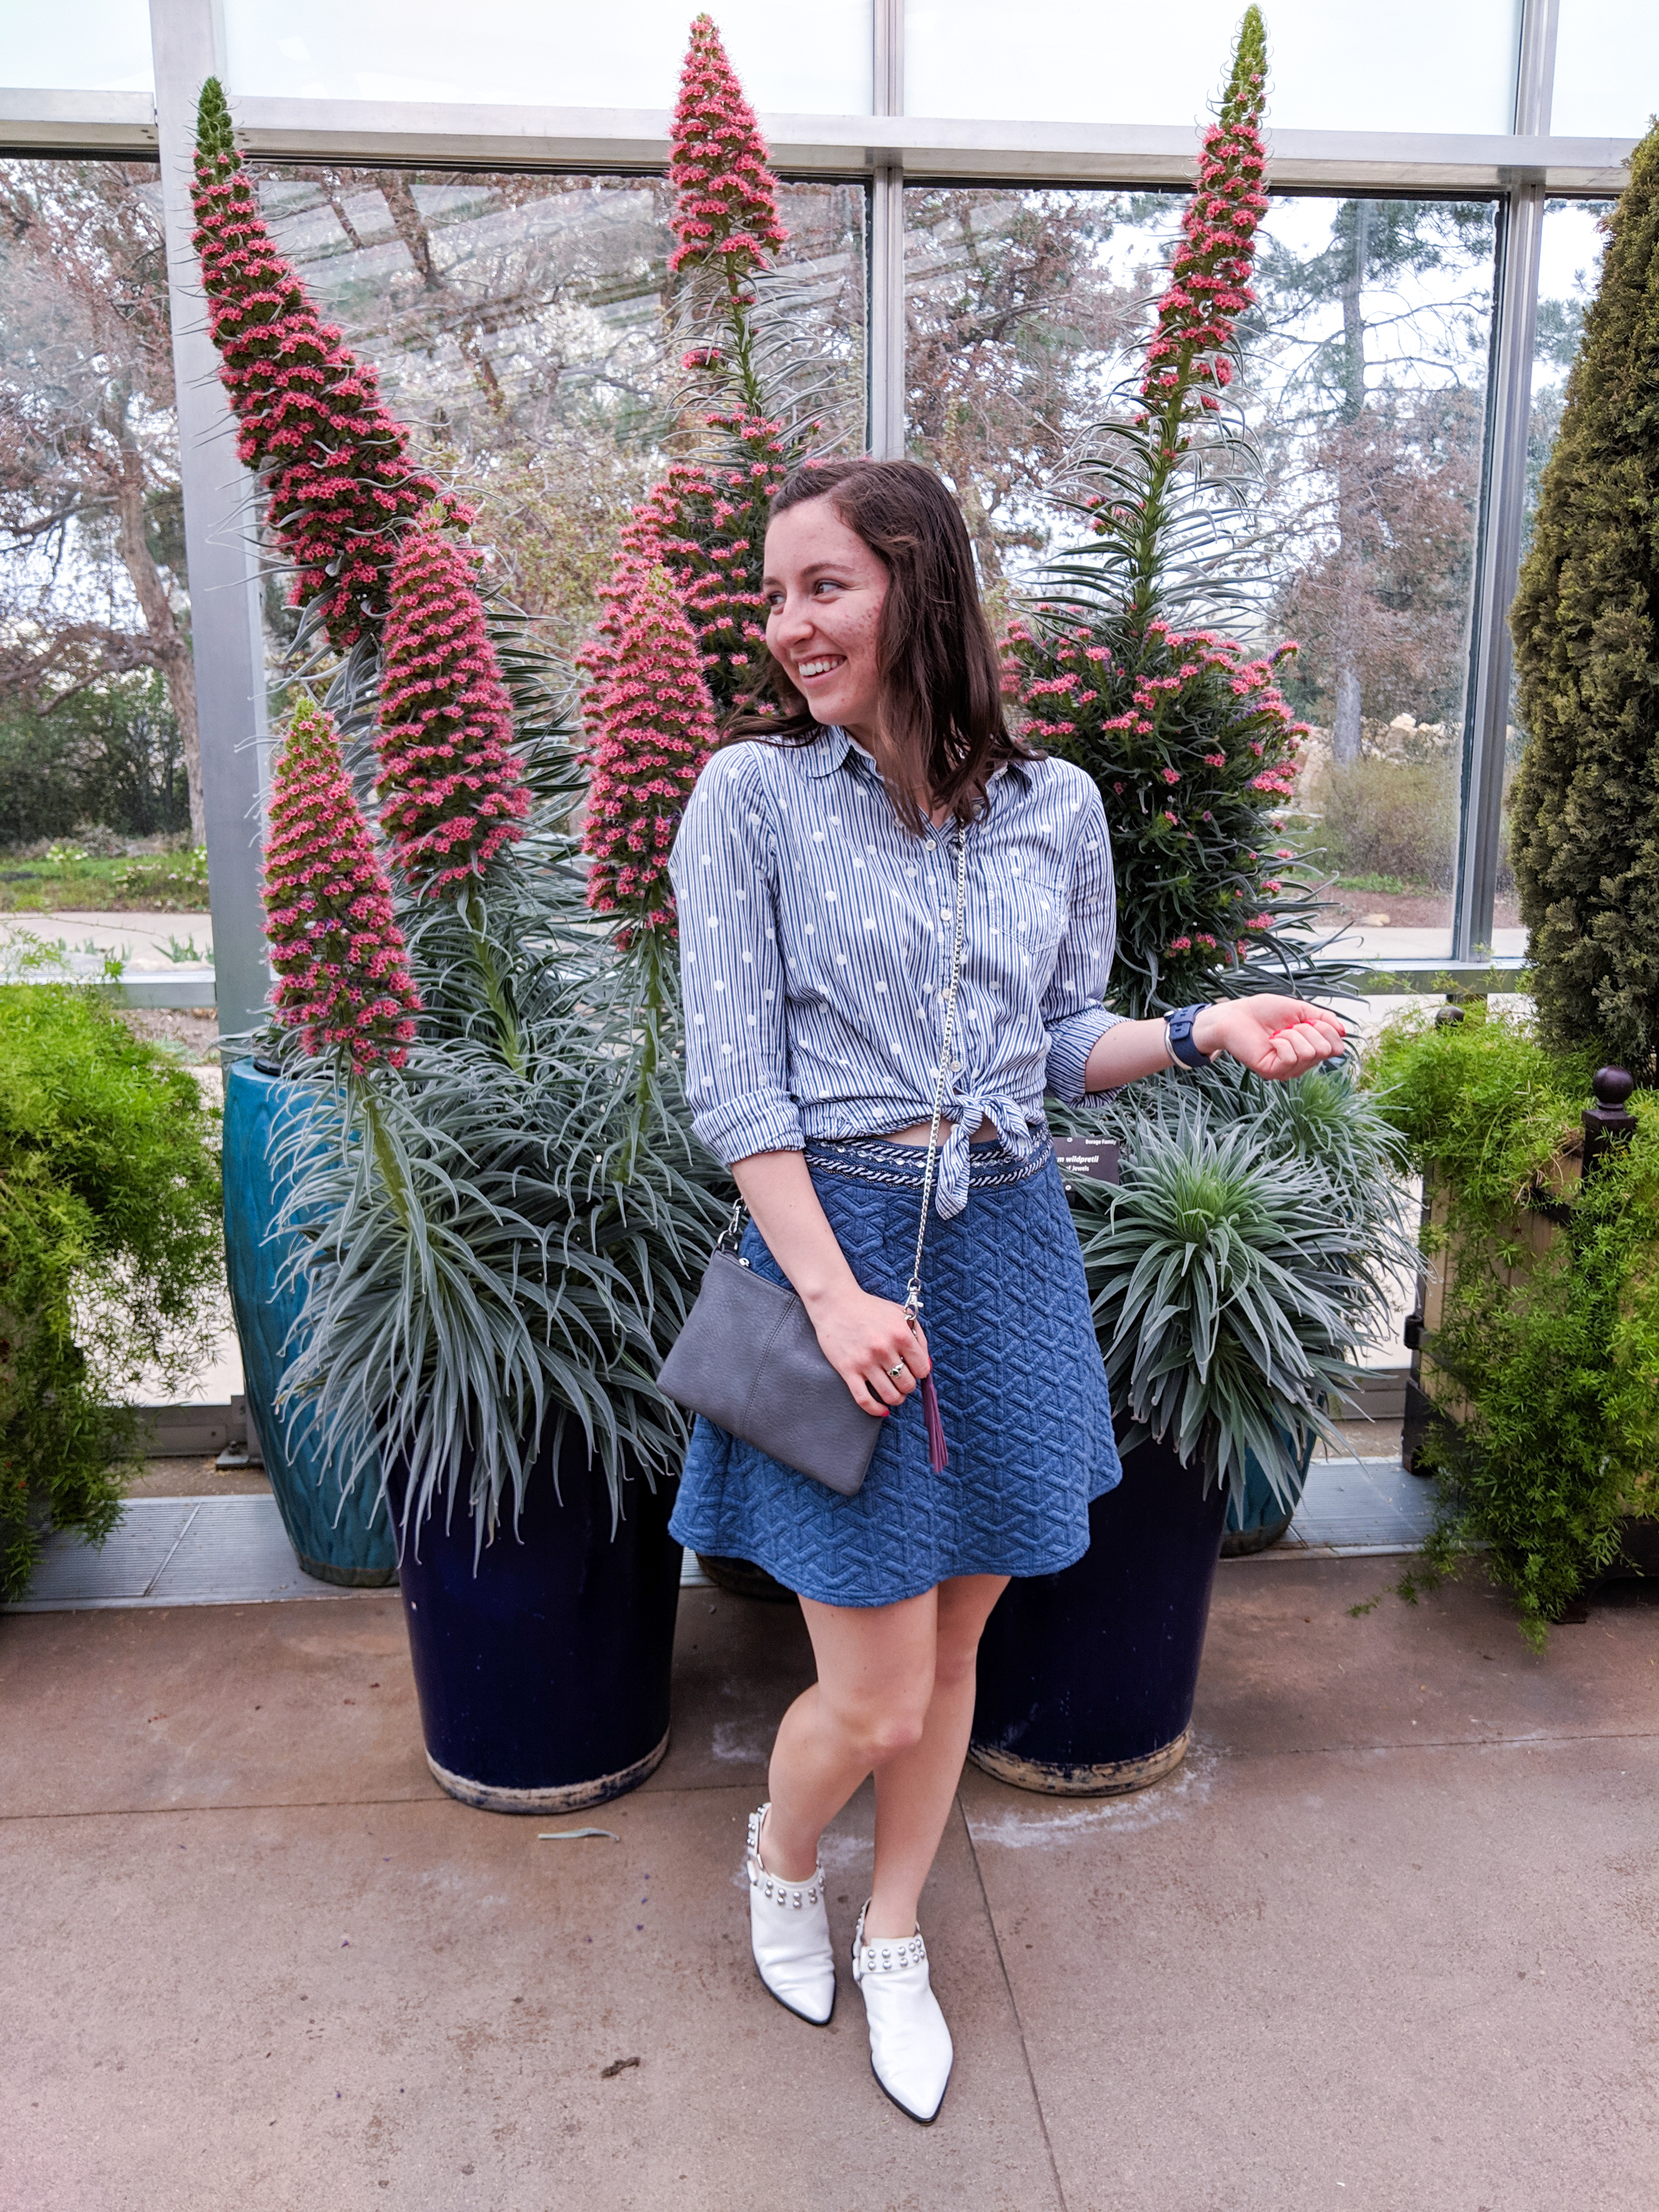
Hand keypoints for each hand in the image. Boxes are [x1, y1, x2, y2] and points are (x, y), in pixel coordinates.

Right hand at [802, 1285, 932, 1416]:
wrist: (835, 1302)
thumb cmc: (870, 1308)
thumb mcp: (900, 1314)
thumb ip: (918, 1337)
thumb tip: (926, 1365)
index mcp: (901, 1334)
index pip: (922, 1368)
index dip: (920, 1372)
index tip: (914, 1370)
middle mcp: (884, 1348)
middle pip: (907, 1384)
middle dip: (908, 1386)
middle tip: (902, 1380)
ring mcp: (865, 1361)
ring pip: (890, 1395)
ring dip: (896, 1398)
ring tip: (894, 1393)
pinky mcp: (847, 1369)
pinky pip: (864, 1399)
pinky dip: (876, 1409)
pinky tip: (881, 1409)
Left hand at [1191, 995, 1346, 1081]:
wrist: (1236, 1014)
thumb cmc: (1265, 1011)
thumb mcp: (1301, 1009)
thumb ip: (1324, 1018)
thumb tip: (1344, 1031)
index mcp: (1310, 1048)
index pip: (1337, 1047)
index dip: (1327, 1028)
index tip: (1308, 1019)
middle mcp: (1302, 1063)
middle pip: (1326, 1050)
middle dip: (1309, 1030)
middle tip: (1289, 1027)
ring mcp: (1288, 1070)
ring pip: (1310, 1053)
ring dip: (1293, 1035)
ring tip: (1278, 1033)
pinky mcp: (1273, 1072)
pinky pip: (1291, 1057)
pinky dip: (1282, 1042)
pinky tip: (1271, 1040)